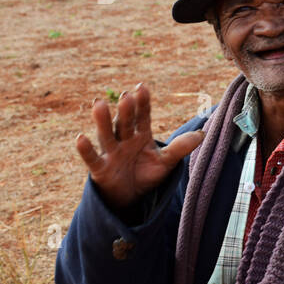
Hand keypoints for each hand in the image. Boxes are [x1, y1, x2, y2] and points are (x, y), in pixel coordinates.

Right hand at [74, 83, 203, 212]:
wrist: (131, 196)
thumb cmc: (147, 174)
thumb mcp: (166, 162)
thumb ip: (180, 148)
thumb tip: (202, 134)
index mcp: (140, 135)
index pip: (142, 116)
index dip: (142, 103)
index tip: (142, 87)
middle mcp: (124, 140)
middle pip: (125, 123)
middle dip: (126, 111)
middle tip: (127, 96)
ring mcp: (111, 153)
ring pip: (107, 135)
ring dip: (103, 121)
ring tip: (98, 103)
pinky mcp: (100, 169)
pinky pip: (92, 158)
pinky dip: (86, 149)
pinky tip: (81, 137)